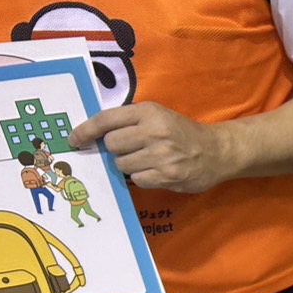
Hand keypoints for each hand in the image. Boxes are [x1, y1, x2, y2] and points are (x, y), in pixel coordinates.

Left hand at [70, 102, 234, 192]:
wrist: (217, 151)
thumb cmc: (182, 133)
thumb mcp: (158, 116)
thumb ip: (129, 122)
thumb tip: (94, 136)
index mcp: (149, 112)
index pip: (106, 120)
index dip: (85, 131)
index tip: (74, 140)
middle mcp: (154, 131)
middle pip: (111, 144)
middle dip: (117, 149)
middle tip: (133, 149)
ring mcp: (162, 155)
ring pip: (122, 164)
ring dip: (129, 165)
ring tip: (148, 161)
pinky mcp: (168, 175)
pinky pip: (137, 179)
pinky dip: (143, 177)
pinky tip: (157, 172)